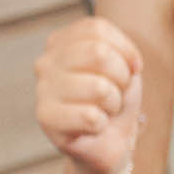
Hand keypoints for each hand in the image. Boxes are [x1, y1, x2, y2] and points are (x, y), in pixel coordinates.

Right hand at [34, 18, 144, 173]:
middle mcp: (46, 62)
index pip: (98, 29)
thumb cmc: (114, 101)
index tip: (130, 69)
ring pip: (99, 87)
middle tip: (116, 94)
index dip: (125, 51)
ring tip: (104, 111)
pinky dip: (102, 124)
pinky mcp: (45, 118)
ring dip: (113, 103)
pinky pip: (91, 116)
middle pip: (99, 53)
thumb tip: (130, 64)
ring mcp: (42, 89)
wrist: (109, 143)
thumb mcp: (125, 68)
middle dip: (122, 78)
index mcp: (62, 42)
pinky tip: (93, 127)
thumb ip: (122, 53)